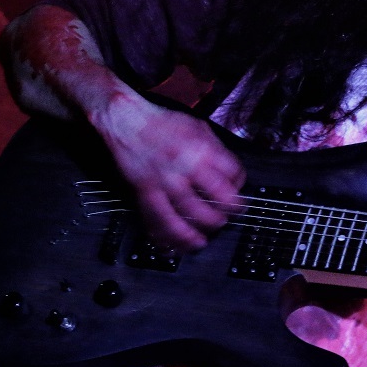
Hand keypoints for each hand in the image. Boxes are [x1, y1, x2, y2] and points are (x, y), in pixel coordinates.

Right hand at [94, 92, 244, 250]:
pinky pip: (158, 218)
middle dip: (225, 213)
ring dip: (199, 230)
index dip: (239, 185)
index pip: (232, 173)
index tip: (239, 193)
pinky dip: (167, 235)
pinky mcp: (145, 190)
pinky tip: (174, 245)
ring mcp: (165, 180)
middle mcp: (186, 166)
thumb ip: (217, 150)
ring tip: (204, 239)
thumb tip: (232, 173)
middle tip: (226, 218)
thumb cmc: (163, 123)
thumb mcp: (199, 128)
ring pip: (187, 214)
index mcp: (202, 149)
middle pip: (215, 198)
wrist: (127, 121)